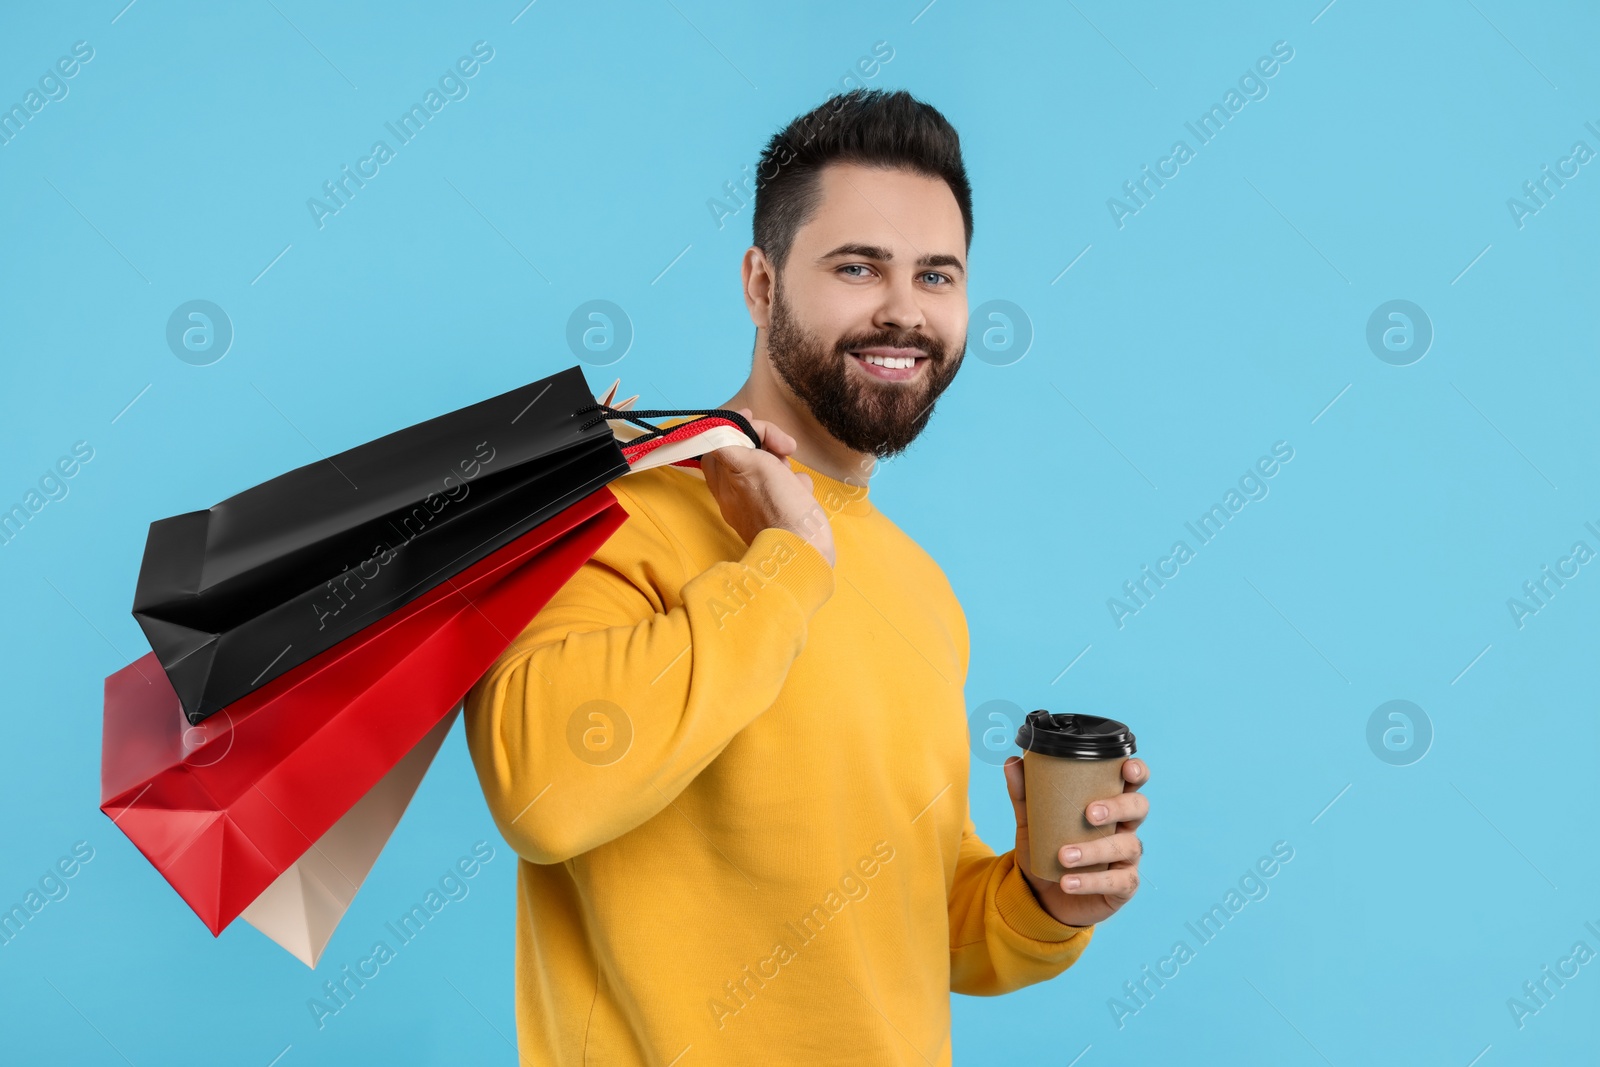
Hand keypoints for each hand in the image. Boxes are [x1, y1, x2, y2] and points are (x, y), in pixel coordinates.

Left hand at [701, 408, 835, 565]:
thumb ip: (727, 446)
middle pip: (748, 454)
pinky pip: (789, 489)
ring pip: (772, 470)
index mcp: (725, 483)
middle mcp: (738, 495)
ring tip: (792, 476)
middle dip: (767, 445)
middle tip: (782, 448)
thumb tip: (711, 432)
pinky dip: (797, 486)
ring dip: (785, 466)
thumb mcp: (748, 466)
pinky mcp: (782, 515)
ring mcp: (761, 506)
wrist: (805, 549)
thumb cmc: (777, 507)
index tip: (752, 416)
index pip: (719, 445)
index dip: (734, 428)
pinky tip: (801, 493)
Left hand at [1002, 756, 1148, 927]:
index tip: (1126, 769)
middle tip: (1089, 813)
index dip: (1137, 772)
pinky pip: (1117, 882)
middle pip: (1139, 808)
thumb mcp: (1033, 822)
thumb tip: (1012, 762)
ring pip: (1126, 847)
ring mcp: (1127, 857)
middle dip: (1119, 807)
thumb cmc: (1046, 850)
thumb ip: (1025, 794)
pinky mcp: (1123, 886)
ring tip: (1063, 856)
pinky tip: (1068, 882)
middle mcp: (1124, 827)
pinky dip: (1090, 882)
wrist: (1041, 895)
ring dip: (1094, 850)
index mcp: (1109, 803)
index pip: (1132, 782)